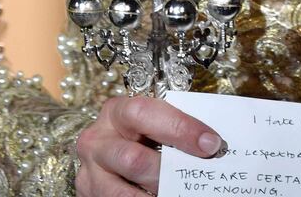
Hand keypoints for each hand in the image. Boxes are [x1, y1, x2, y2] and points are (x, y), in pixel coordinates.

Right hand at [75, 93, 226, 194]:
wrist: (110, 155)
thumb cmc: (140, 135)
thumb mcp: (150, 125)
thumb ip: (172, 129)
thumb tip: (212, 145)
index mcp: (117, 112)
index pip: (145, 113)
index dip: (179, 128)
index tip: (210, 143)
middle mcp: (97, 140)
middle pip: (133, 160)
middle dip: (169, 172)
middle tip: (194, 178)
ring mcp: (90, 173)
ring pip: (124, 193)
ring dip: (156, 195)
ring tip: (178, 193)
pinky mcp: (88, 194)